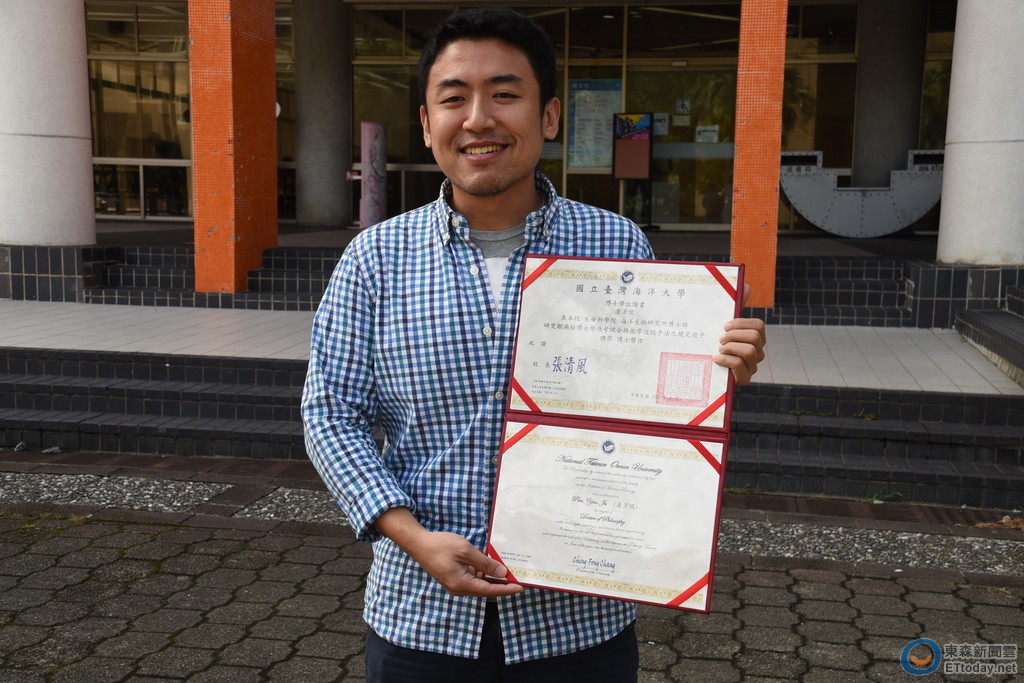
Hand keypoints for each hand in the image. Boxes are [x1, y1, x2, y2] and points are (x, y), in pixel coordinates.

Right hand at [375, 507, 522, 597]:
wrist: (419, 543)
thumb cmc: (441, 545)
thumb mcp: (466, 550)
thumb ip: (485, 562)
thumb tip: (502, 573)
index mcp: (461, 584)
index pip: (489, 590)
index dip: (506, 589)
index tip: (520, 587)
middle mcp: (458, 588)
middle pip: (485, 590)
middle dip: (501, 585)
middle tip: (517, 579)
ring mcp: (455, 584)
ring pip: (479, 584)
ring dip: (491, 578)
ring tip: (507, 570)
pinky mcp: (453, 578)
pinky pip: (472, 578)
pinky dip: (482, 573)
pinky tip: (489, 564)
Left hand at [714, 285, 765, 385]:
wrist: (701, 370)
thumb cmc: (712, 344)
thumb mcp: (721, 325)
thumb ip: (734, 307)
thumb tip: (746, 285)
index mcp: (754, 338)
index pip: (758, 325)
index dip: (741, 323)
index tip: (724, 325)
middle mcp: (757, 352)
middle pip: (755, 337)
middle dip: (734, 335)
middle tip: (720, 339)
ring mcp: (752, 367)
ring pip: (749, 351)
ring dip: (730, 348)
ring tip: (719, 349)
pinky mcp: (744, 379)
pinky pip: (740, 366)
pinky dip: (725, 361)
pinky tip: (715, 359)